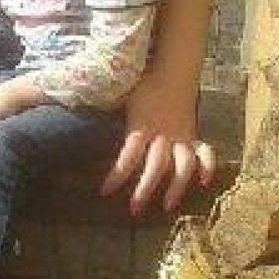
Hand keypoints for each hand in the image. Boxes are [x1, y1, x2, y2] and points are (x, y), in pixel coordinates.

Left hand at [98, 69, 216, 214]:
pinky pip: (205, 152)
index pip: (128, 155)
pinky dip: (208, 166)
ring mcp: (181, 135)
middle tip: (134, 209)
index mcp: (142, 125)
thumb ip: (104, 106)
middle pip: (156, 165)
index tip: (104, 192)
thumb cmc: (144, 83)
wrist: (174, 69)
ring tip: (167, 206)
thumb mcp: (122, 94)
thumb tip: (70, 108)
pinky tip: (204, 183)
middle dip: (145, 189)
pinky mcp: (193, 134)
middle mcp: (163, 134)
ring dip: (176, 187)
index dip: (117, 175)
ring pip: (183, 164)